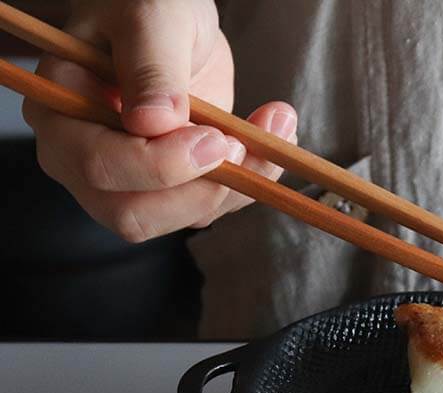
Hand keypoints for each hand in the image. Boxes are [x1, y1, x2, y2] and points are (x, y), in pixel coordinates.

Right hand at [22, 0, 296, 241]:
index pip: (98, 165)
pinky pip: (214, 205)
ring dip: (242, 184)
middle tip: (244, 145)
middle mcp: (84, 157)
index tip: (215, 138)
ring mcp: (130, 178)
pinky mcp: (174, 184)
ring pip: (183, 217)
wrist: (172, 16)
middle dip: (201, 190)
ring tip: (277, 122)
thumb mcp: (150, 18)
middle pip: (133, 213)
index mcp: (60, 112)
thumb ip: (150, 67)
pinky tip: (274, 130)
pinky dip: (254, 177)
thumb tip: (152, 124)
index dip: (160, 165)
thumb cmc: (145, 4)